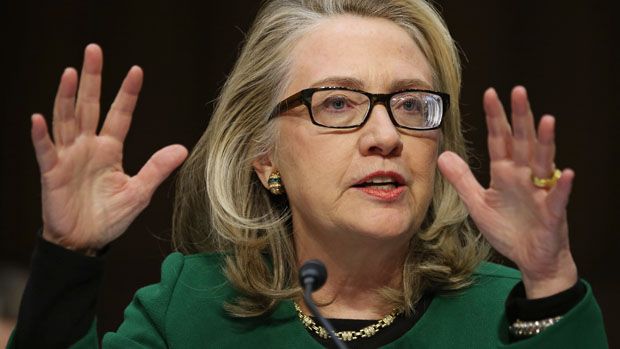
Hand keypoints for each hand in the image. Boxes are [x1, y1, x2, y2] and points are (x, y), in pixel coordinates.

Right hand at [31, 44, 187, 254]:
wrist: (86, 242)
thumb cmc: (111, 217)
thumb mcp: (139, 191)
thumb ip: (156, 168)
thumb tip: (182, 148)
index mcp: (110, 149)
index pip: (119, 114)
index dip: (127, 93)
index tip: (136, 70)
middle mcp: (88, 146)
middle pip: (88, 106)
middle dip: (91, 78)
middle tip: (93, 50)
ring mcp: (68, 157)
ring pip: (66, 120)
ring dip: (66, 97)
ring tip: (70, 72)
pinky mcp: (52, 173)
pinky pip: (45, 150)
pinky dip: (41, 135)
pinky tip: (38, 118)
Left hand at [437, 86, 576, 298]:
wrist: (529, 259)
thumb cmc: (507, 229)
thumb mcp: (478, 203)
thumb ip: (462, 179)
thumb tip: (443, 154)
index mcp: (505, 173)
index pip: (500, 140)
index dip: (495, 118)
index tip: (490, 93)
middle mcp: (524, 176)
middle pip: (523, 142)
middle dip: (521, 117)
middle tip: (519, 91)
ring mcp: (540, 192)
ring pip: (544, 162)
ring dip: (545, 142)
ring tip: (546, 120)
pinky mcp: (552, 213)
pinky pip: (558, 197)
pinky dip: (562, 186)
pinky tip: (566, 173)